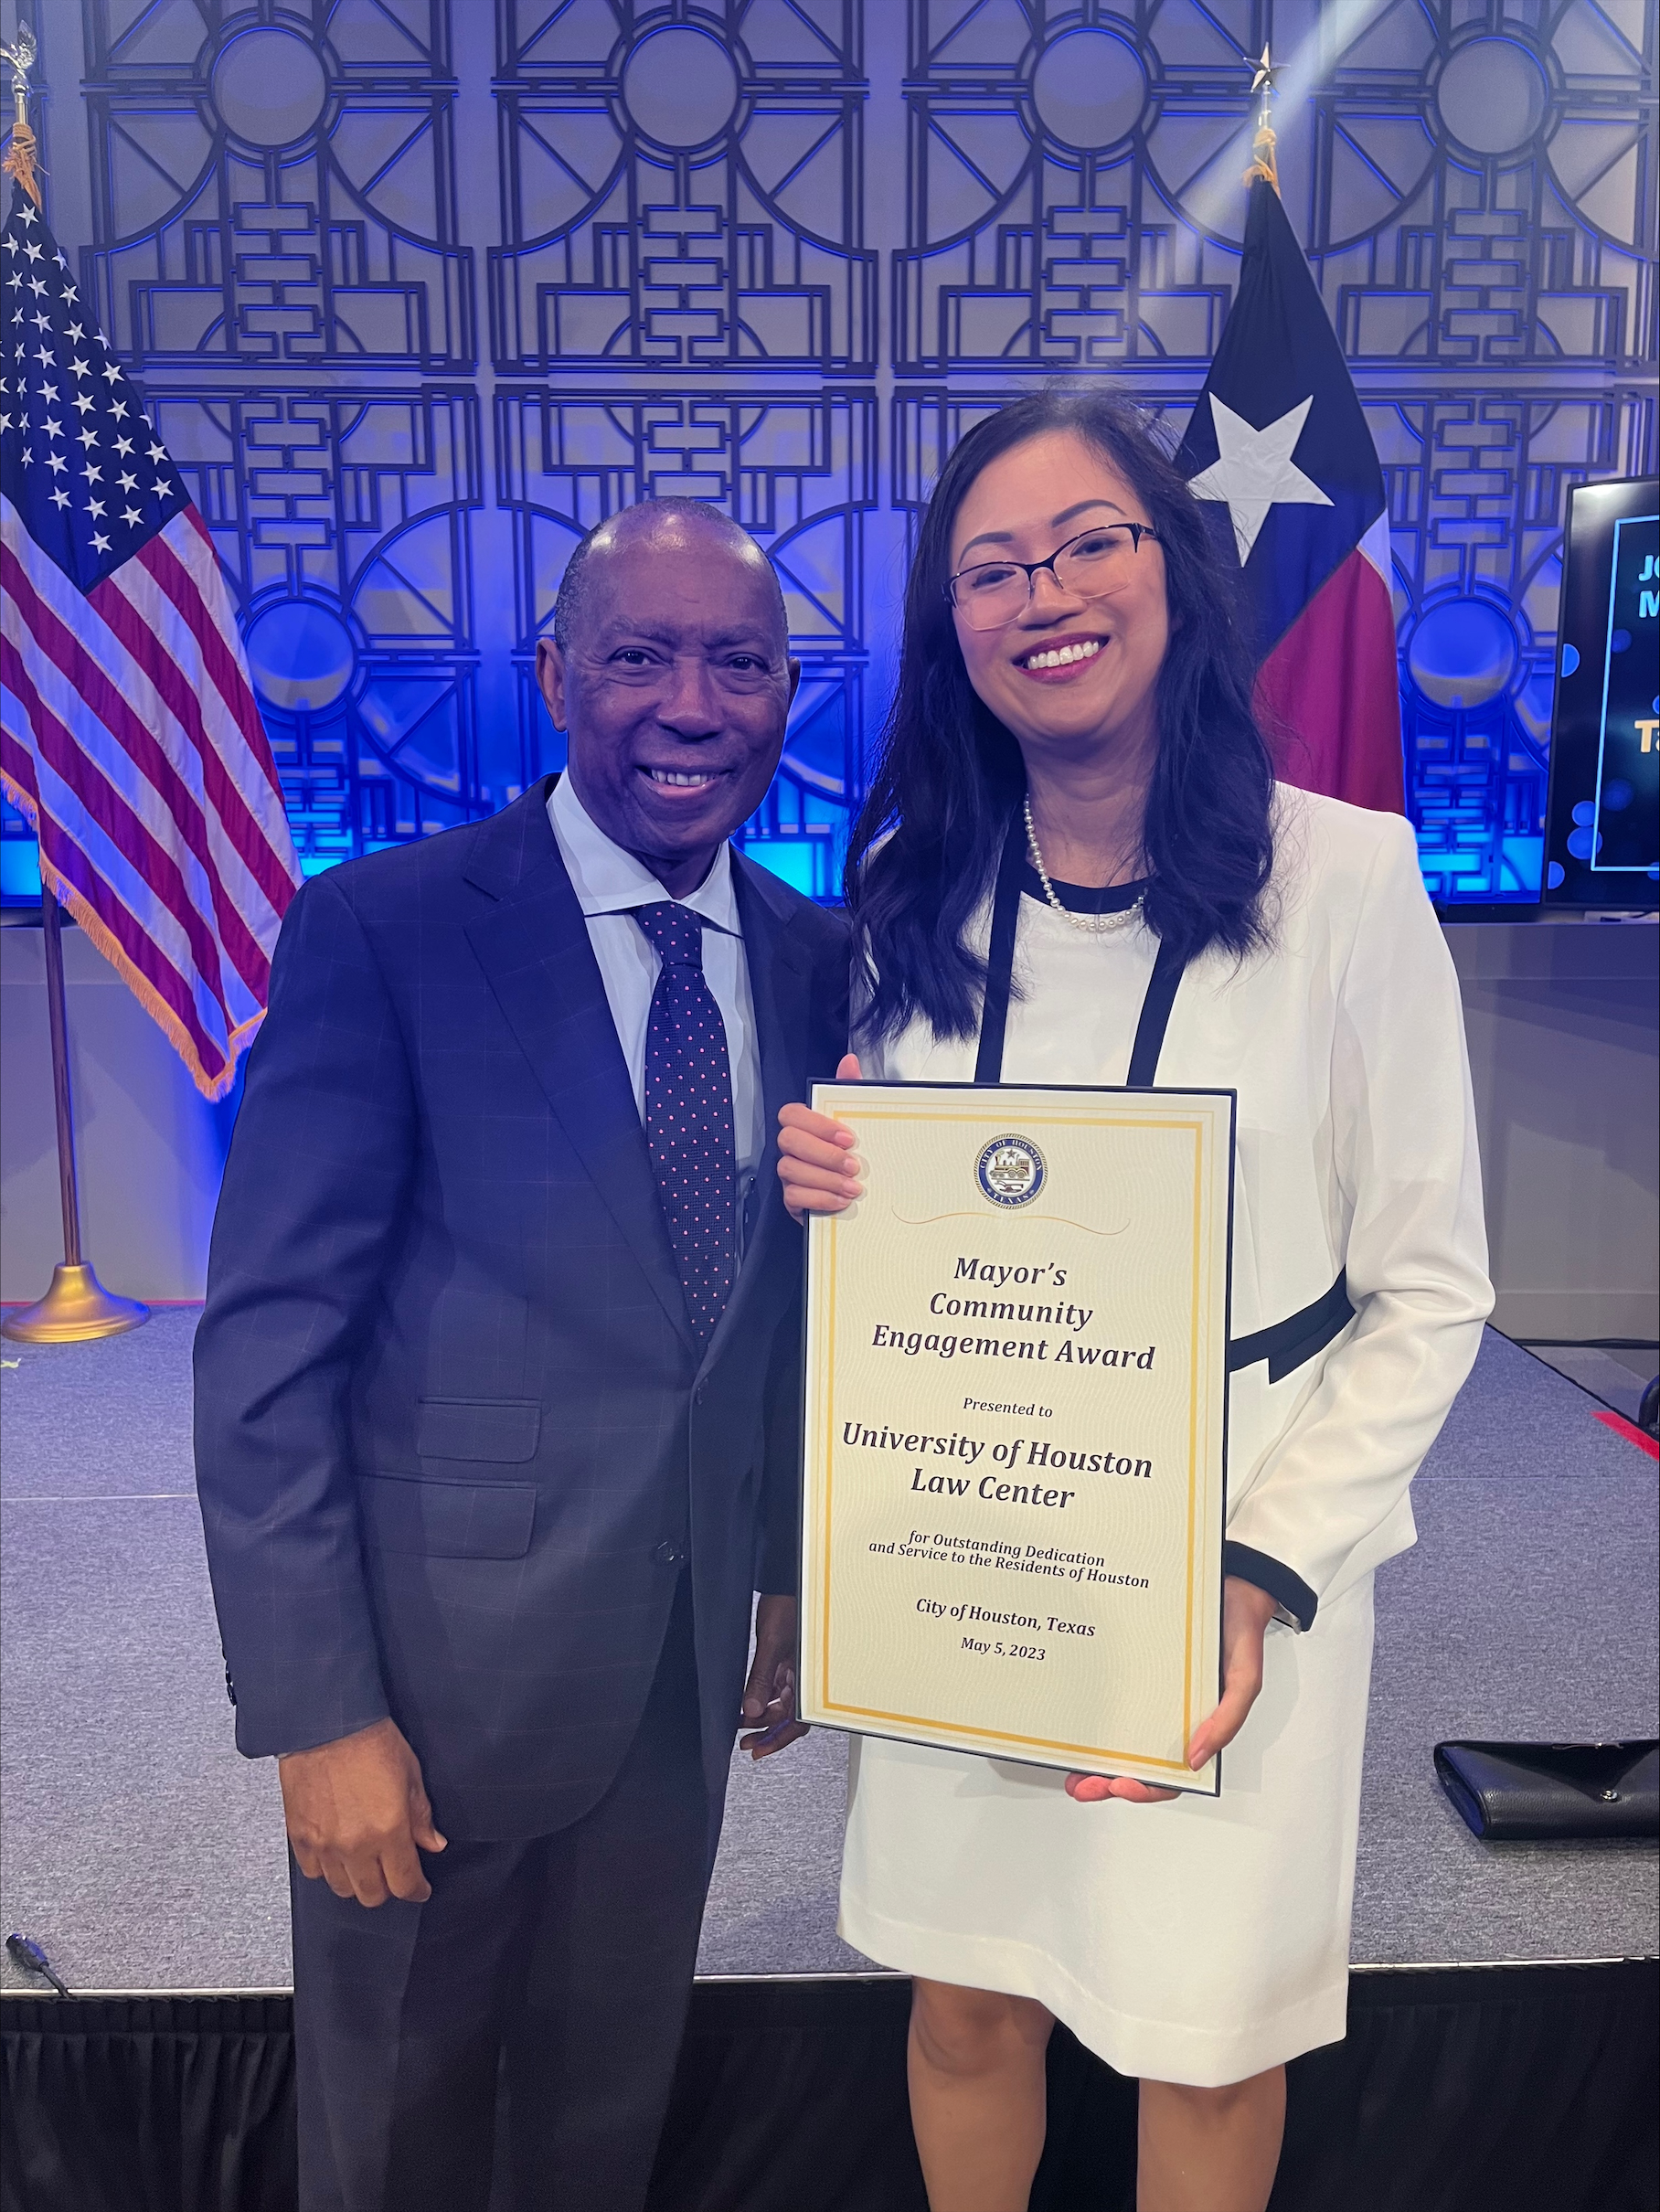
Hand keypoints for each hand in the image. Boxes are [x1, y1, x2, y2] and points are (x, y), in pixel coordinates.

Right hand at [278, 1716, 446, 1905]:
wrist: (326, 1723)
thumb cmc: (371, 1740)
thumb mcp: (411, 1774)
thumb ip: (421, 1816)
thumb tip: (433, 1843)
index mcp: (389, 1830)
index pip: (404, 1883)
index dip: (416, 1890)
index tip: (420, 1888)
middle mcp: (355, 1845)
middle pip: (372, 1895)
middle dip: (388, 1888)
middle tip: (393, 1871)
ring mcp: (324, 1844)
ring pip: (342, 1889)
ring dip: (357, 1880)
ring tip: (365, 1861)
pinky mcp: (300, 1837)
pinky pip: (313, 1872)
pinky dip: (327, 1868)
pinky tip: (337, 1851)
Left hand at [739, 1593, 808, 1758]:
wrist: (787, 1581)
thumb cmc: (789, 1606)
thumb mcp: (771, 1645)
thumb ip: (762, 1679)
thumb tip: (750, 1709)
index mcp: (808, 1677)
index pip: (797, 1722)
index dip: (777, 1740)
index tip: (757, 1751)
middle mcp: (805, 1677)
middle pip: (789, 1717)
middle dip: (767, 1732)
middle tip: (746, 1743)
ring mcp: (797, 1669)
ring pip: (781, 1704)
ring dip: (762, 1716)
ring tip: (741, 1723)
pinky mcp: (787, 1660)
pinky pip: (776, 1688)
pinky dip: (762, 1698)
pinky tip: (747, 1702)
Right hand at [777, 1052, 862, 1222]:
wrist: (860, 1194)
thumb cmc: (853, 1153)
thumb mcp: (858, 1119)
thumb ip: (850, 1090)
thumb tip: (849, 1060)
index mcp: (806, 1126)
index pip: (792, 1114)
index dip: (817, 1125)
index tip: (848, 1138)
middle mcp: (793, 1148)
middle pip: (788, 1141)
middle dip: (823, 1154)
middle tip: (853, 1165)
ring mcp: (789, 1173)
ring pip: (790, 1169)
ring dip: (825, 1180)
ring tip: (853, 1188)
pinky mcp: (792, 1199)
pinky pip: (794, 1197)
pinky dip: (820, 1199)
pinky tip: (841, 1201)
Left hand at [1064, 1576, 1277, 1805]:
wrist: (1232, 1580)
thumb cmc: (1240, 1631)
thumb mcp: (1244, 1679)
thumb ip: (1227, 1719)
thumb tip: (1195, 1760)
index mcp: (1198, 1725)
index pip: (1171, 1773)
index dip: (1147, 1788)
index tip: (1121, 1786)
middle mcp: (1171, 1713)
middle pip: (1139, 1762)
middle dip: (1108, 1782)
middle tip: (1083, 1786)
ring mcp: (1150, 1691)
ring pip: (1120, 1736)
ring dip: (1096, 1759)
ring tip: (1073, 1770)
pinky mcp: (1134, 1666)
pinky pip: (1113, 1695)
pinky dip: (1096, 1714)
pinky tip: (1075, 1720)